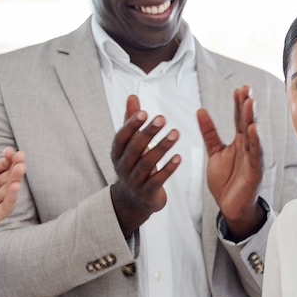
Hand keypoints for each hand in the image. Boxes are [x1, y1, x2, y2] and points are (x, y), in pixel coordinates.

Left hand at [0, 145, 25, 237]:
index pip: (3, 165)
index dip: (8, 157)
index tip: (8, 150)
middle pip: (10, 176)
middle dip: (16, 165)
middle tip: (20, 157)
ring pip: (10, 190)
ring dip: (17, 178)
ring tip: (20, 168)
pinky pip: (5, 208)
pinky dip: (11, 197)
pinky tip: (13, 186)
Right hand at [110, 95, 180, 236]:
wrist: (134, 200)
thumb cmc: (134, 164)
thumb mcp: (130, 144)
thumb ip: (131, 121)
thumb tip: (132, 96)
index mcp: (117, 153)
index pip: (121, 137)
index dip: (131, 125)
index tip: (144, 112)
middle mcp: (123, 167)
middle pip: (135, 148)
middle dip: (148, 133)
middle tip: (162, 119)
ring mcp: (134, 181)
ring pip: (148, 163)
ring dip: (162, 147)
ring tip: (176, 133)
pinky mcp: (147, 192)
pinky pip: (158, 179)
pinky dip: (168, 168)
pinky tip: (179, 157)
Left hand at [197, 85, 263, 239]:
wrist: (230, 206)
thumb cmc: (226, 181)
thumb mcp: (214, 153)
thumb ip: (209, 133)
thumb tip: (200, 110)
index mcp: (238, 142)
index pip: (238, 119)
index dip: (238, 104)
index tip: (239, 89)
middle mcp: (247, 147)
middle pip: (246, 123)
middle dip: (246, 106)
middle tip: (246, 90)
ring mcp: (252, 158)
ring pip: (252, 136)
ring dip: (251, 119)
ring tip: (249, 103)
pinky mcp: (254, 171)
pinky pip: (254, 155)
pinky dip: (255, 142)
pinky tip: (253, 130)